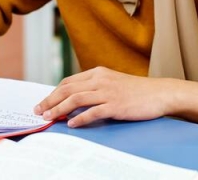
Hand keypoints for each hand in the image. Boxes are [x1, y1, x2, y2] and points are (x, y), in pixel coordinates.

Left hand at [34, 66, 169, 127]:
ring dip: (59, 109)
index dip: (53, 92)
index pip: (68, 81)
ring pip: (76, 99)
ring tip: (49, 117)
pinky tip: (72, 124)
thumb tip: (74, 100)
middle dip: (50, 100)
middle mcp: (100, 80)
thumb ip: (95, 88)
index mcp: (97, 73)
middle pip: (68, 88)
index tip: (43, 103)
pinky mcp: (116, 105)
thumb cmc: (135, 91)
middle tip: (38, 111)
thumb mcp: (112, 83)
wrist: (159, 93)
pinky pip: (93, 111)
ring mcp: (108, 91)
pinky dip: (80, 118)